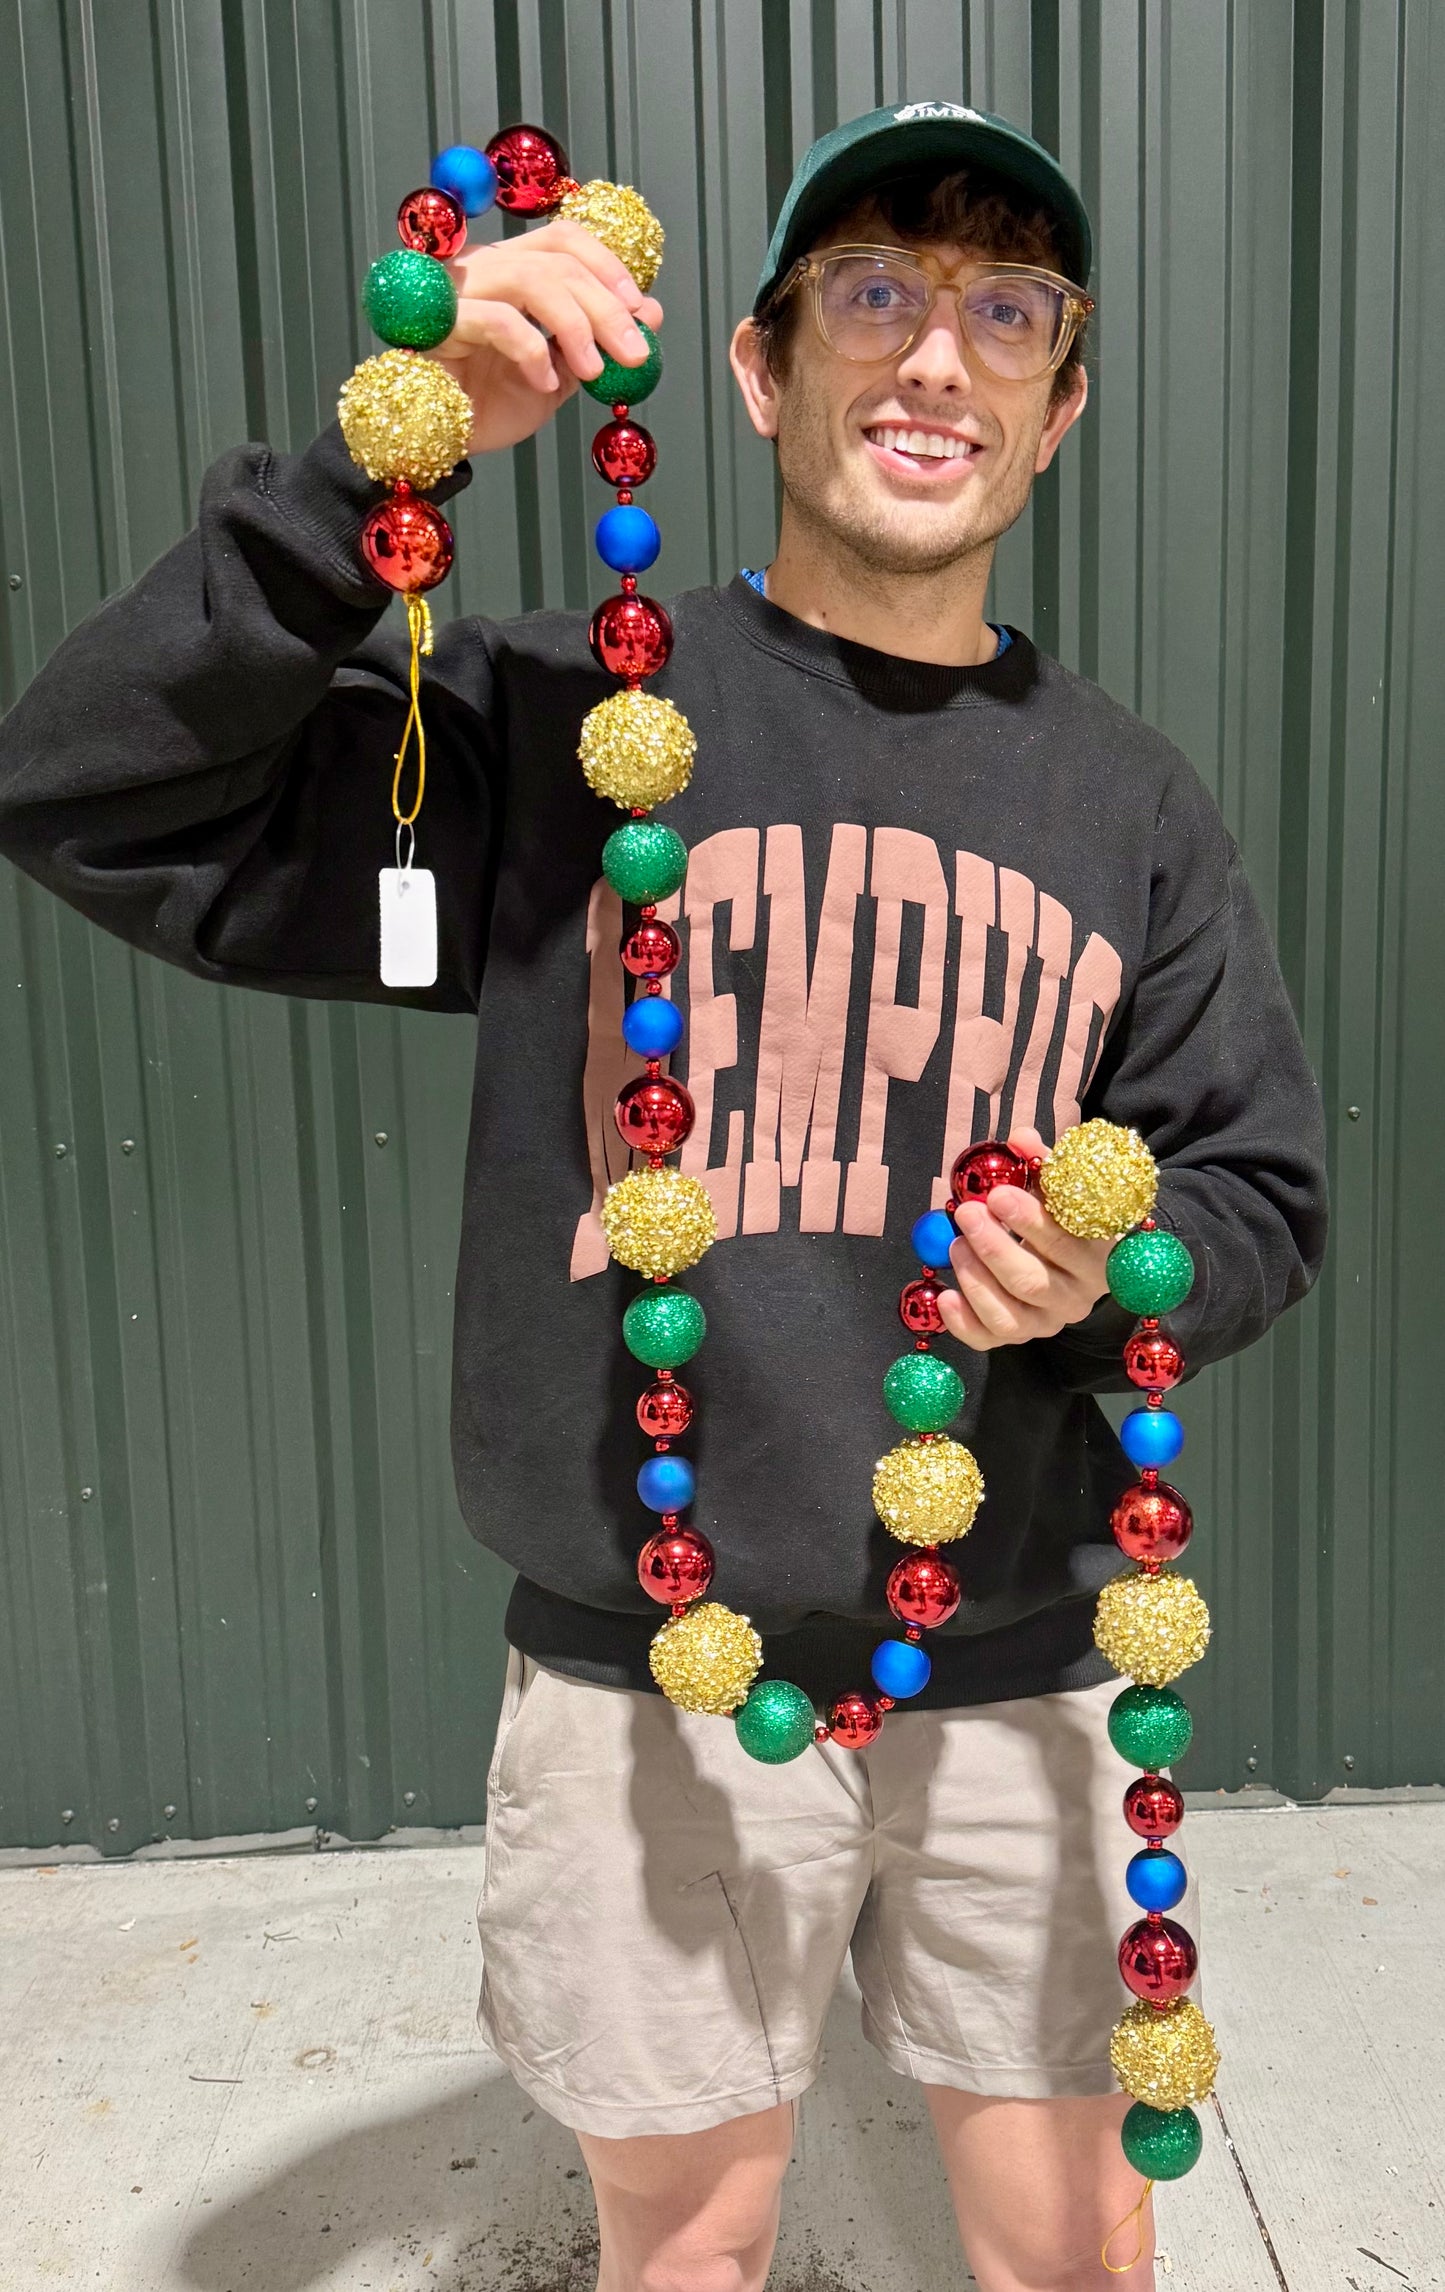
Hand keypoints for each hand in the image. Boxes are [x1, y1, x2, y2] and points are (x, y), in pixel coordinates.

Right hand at [428, 219, 663, 454]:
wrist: (441, 441)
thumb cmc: (488, 405)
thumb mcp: (558, 376)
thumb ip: (598, 344)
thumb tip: (651, 313)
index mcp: (511, 269)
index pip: (564, 239)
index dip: (609, 266)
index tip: (641, 309)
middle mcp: (483, 266)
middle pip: (557, 259)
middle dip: (607, 307)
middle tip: (635, 353)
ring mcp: (458, 289)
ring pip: (530, 278)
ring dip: (576, 324)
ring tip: (593, 371)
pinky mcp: (439, 322)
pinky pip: (498, 320)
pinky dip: (532, 351)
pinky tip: (542, 384)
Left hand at [937, 1126, 1111, 1351]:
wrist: (1077, 1260)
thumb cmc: (1065, 1216)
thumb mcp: (1061, 1187)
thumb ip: (1043, 1163)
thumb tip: (1020, 1138)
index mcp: (1097, 1255)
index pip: (1066, 1241)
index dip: (1030, 1219)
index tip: (996, 1193)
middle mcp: (1078, 1296)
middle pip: (1030, 1280)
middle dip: (993, 1246)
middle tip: (966, 1213)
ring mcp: (1048, 1322)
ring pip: (1008, 1315)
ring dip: (975, 1279)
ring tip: (956, 1245)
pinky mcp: (1020, 1337)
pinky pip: (988, 1339)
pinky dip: (962, 1322)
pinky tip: (945, 1295)